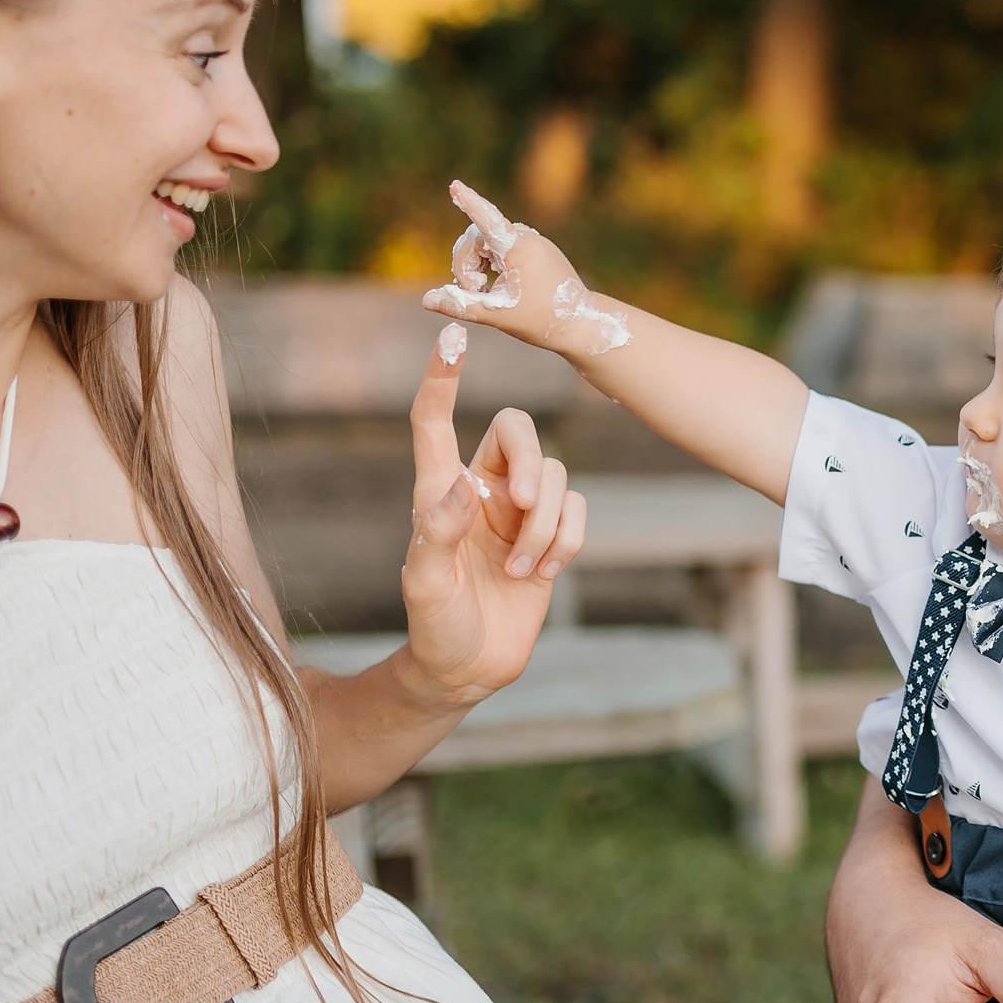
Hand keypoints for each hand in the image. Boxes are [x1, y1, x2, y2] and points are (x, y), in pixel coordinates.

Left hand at [395, 328, 588, 706]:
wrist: (469, 666)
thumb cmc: (435, 624)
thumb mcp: (425, 585)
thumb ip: (438, 534)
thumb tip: (463, 490)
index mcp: (437, 490)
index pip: (434, 420)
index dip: (442, 377)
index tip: (453, 336)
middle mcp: (480, 488)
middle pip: (516, 431)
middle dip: (527, 463)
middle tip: (524, 506)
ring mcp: (519, 510)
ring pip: (554, 476)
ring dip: (545, 528)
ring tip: (523, 571)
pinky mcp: (552, 535)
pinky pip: (578, 511)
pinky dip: (566, 542)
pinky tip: (544, 574)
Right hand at [420, 180, 622, 360]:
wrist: (580, 323)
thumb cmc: (541, 320)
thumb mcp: (497, 315)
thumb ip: (462, 305)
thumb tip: (427, 300)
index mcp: (519, 249)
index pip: (488, 220)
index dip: (469, 203)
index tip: (455, 186)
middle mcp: (526, 238)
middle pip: (476, 238)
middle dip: (466, 265)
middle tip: (474, 293)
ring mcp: (532, 241)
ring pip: (485, 243)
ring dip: (476, 265)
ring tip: (484, 293)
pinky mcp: (534, 249)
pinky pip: (500, 247)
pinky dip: (490, 264)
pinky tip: (494, 285)